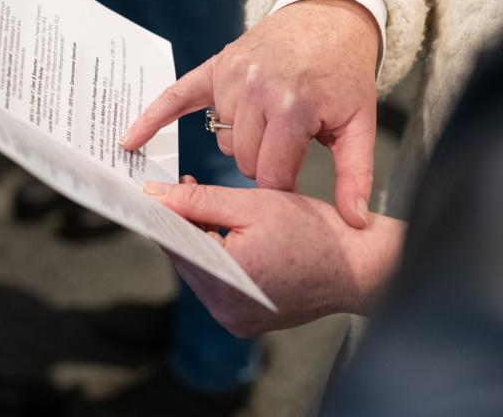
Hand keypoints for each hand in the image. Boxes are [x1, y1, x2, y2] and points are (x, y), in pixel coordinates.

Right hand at [122, 0, 379, 227]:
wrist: (329, 19)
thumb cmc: (344, 73)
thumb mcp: (360, 122)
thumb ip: (355, 173)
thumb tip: (355, 220)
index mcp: (292, 108)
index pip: (271, 175)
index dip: (285, 187)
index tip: (297, 184)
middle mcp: (256, 90)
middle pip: (244, 160)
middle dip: (266, 162)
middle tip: (290, 146)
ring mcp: (232, 75)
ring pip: (224, 139)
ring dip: (242, 140)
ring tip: (271, 122)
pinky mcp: (217, 66)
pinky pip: (178, 97)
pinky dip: (153, 118)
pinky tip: (131, 140)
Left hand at [145, 181, 403, 336]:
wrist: (356, 266)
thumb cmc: (313, 232)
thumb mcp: (251, 203)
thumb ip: (198, 200)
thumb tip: (155, 196)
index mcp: (225, 280)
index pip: (173, 243)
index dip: (162, 212)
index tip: (153, 189)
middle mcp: (226, 309)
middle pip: (184, 258)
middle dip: (183, 224)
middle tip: (187, 189)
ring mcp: (236, 319)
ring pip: (199, 270)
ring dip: (200, 240)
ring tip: (216, 209)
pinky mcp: (246, 320)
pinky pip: (217, 284)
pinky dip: (218, 258)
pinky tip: (230, 234)